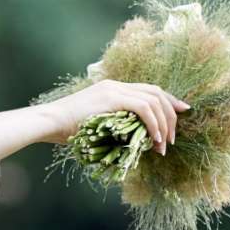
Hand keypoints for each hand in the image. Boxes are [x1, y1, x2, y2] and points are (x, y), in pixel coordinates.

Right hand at [41, 80, 189, 154]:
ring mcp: (114, 89)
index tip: (181, 113)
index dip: (168, 101)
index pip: (148, 90)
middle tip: (173, 136)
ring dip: (163, 123)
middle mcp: (116, 85)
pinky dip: (153, 123)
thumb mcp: (94, 126)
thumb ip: (113, 127)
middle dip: (171, 113)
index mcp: (113, 89)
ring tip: (163, 144)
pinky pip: (144, 108)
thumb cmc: (65, 130)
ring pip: (153, 100)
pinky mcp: (112, 98)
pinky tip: (153, 139)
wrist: (48, 122)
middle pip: (156, 92)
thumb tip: (130, 142)